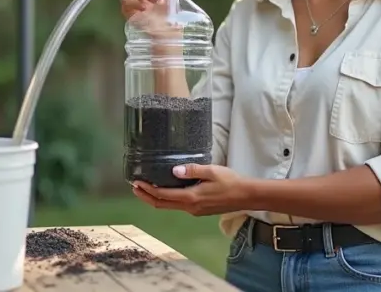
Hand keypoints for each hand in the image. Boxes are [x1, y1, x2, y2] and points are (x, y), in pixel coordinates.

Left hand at [132, 164, 252, 216]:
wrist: (246, 196)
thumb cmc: (231, 182)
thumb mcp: (212, 171)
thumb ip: (192, 170)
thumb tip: (174, 171)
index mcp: (191, 198)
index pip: (162, 196)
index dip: (147, 190)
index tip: (136, 182)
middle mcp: (190, 207)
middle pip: (161, 204)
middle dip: (146, 196)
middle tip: (134, 187)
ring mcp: (194, 211)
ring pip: (169, 206)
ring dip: (155, 198)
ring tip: (145, 189)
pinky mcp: (199, 210)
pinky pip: (177, 206)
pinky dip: (167, 199)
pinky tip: (166, 191)